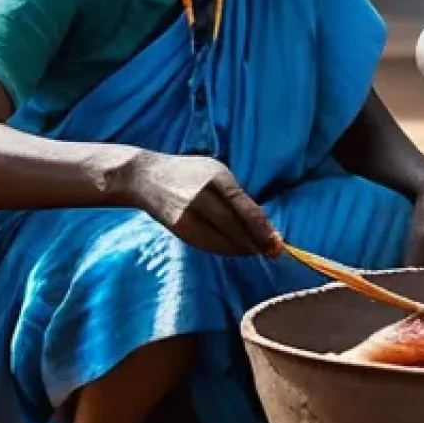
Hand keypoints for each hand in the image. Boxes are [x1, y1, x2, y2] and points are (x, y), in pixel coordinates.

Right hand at [125, 152, 279, 256]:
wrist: (146, 177)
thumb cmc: (191, 173)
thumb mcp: (215, 171)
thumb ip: (236, 196)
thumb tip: (263, 225)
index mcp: (217, 177)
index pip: (245, 207)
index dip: (262, 228)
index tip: (276, 241)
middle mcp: (202, 195)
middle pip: (234, 227)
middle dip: (255, 242)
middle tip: (271, 251)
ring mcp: (188, 213)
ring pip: (221, 240)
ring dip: (242, 249)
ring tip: (256, 251)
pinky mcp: (179, 228)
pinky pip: (207, 244)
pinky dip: (224, 250)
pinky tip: (236, 250)